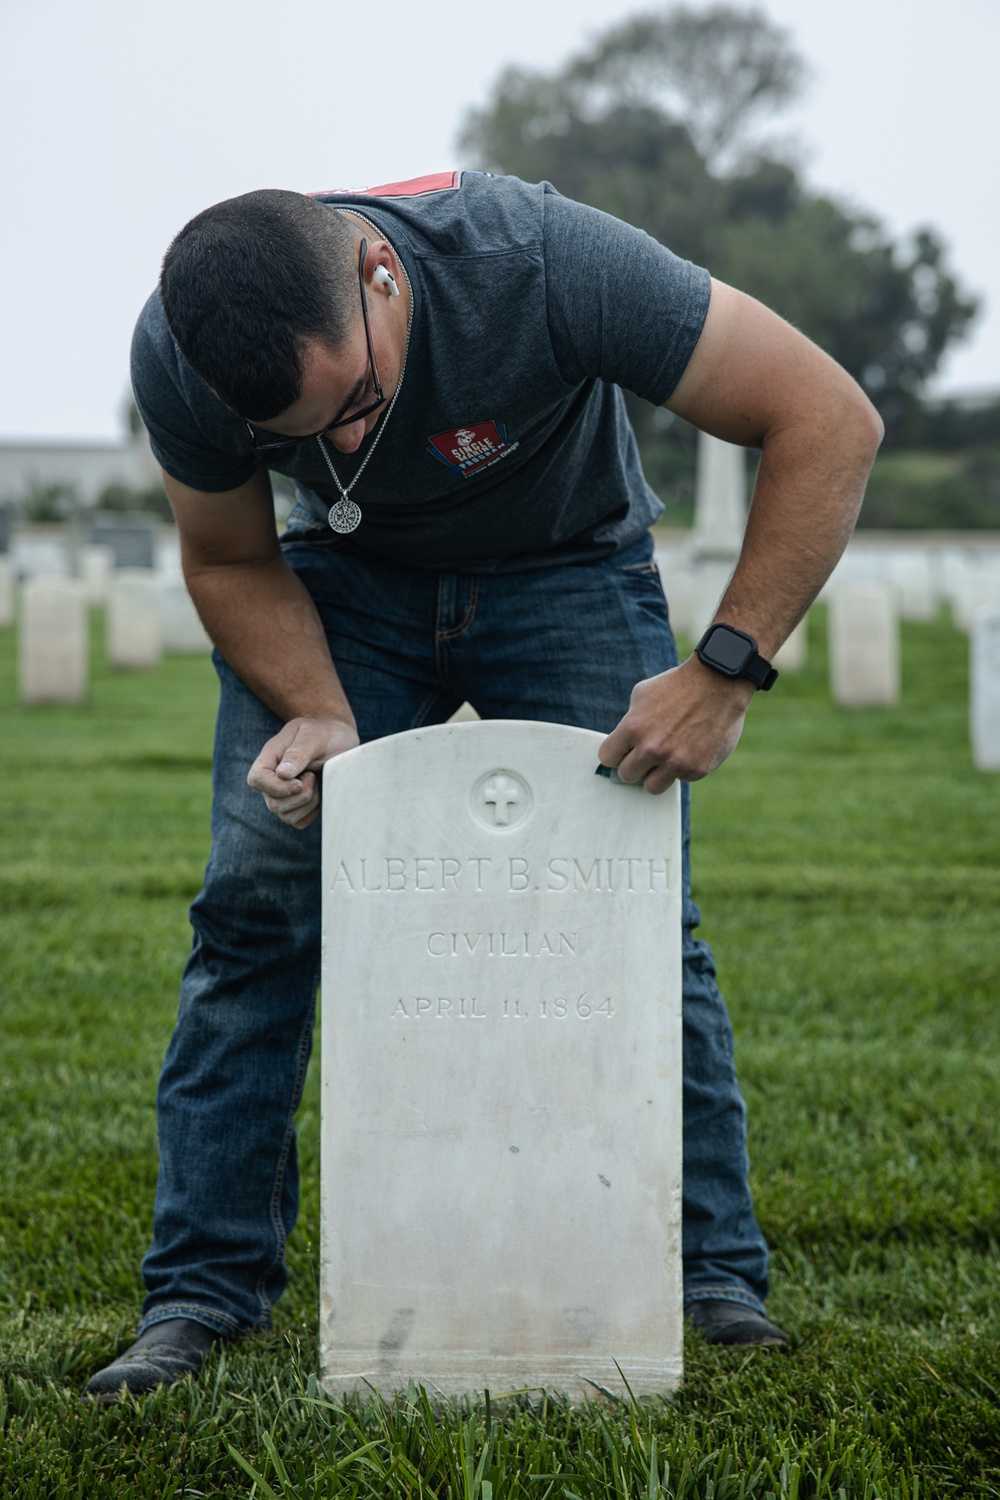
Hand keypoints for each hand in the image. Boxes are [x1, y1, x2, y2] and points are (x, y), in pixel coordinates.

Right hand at [247, 714, 359, 828]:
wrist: (339, 739)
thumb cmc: (325, 733)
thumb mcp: (314, 735)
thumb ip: (298, 752)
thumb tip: (282, 774)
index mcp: (271, 757)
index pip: (256, 780)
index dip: (276, 787)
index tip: (300, 782)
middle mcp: (273, 779)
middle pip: (273, 804)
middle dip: (300, 796)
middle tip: (314, 775)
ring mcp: (284, 794)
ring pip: (286, 816)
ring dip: (308, 803)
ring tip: (317, 782)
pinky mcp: (298, 806)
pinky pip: (299, 821)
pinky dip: (313, 811)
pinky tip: (320, 793)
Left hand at [598, 657, 753, 793]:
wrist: (718, 683)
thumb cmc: (677, 686)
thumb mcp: (642, 695)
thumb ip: (629, 723)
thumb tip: (622, 746)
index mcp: (633, 729)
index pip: (607, 758)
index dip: (616, 753)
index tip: (623, 751)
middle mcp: (652, 749)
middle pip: (626, 775)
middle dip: (634, 765)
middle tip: (646, 754)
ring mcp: (675, 762)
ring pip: (651, 787)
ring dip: (656, 775)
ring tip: (666, 757)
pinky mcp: (697, 769)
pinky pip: (681, 779)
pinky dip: (683, 768)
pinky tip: (691, 747)